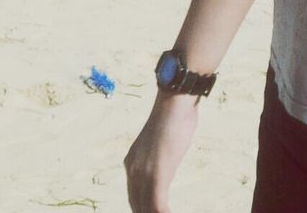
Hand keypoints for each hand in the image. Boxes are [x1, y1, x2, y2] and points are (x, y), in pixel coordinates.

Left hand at [124, 92, 199, 212]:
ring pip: (146, 208)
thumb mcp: (161, 142)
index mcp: (131, 162)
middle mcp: (132, 170)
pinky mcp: (157, 175)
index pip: (133, 197)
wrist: (175, 103)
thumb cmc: (173, 117)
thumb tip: (166, 161)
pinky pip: (158, 206)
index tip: (152, 212)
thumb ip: (158, 157)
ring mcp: (143, 174)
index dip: (142, 209)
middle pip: (137, 206)